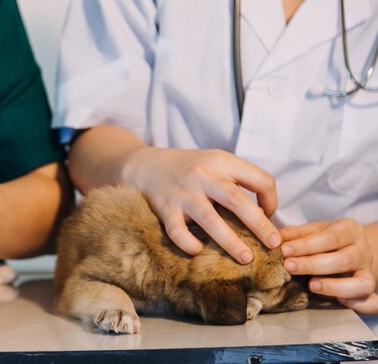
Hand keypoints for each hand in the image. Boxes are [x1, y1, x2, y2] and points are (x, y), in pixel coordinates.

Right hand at [124, 147, 279, 263]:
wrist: (146, 165)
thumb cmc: (189, 168)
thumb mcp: (215, 162)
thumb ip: (238, 180)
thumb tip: (266, 214)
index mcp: (222, 161)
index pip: (259, 179)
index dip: (271, 199)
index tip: (268, 214)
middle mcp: (203, 175)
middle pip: (236, 200)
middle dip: (259, 225)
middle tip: (274, 245)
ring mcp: (183, 193)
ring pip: (210, 219)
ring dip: (230, 241)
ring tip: (246, 259)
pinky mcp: (165, 209)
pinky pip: (178, 231)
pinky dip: (189, 243)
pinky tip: (198, 251)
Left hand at [281, 219, 377, 313]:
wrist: (353, 248)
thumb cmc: (327, 240)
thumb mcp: (313, 230)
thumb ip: (296, 234)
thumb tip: (275, 237)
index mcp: (350, 230)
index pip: (330, 237)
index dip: (306, 245)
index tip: (284, 250)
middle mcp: (362, 251)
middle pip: (343, 260)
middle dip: (312, 265)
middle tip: (288, 267)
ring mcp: (368, 272)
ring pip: (361, 283)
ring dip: (335, 286)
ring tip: (311, 285)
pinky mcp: (370, 291)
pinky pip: (372, 302)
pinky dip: (359, 305)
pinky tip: (339, 302)